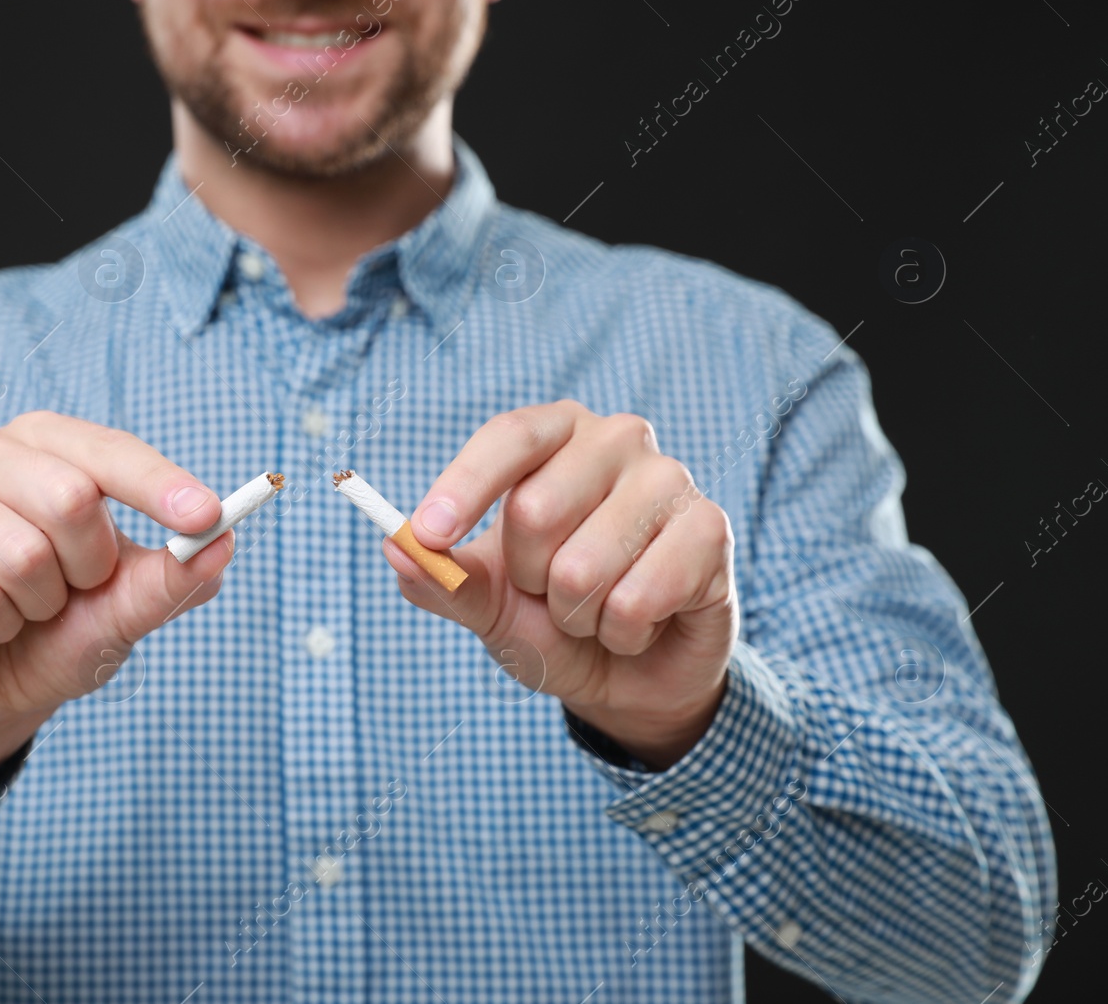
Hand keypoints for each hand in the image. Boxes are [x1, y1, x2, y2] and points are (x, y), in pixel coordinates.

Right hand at [0, 412, 231, 805]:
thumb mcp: (124, 611)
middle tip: (72, 591)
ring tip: (20, 612)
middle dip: (89, 567)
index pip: (108, 451)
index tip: (207, 516)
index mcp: (44, 445)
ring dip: (39, 607)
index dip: (159, 485)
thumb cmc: (54, 633)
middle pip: (69, 496)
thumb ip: (171, 577)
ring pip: (22, 555)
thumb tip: (223, 543)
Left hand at [381, 401, 737, 768]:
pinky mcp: (711, 529)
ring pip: (584, 567)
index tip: (428, 535)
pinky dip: (623, 633)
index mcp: (555, 435)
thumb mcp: (488, 607)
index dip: (464, 486)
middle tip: (551, 592)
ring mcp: (670, 480)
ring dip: (577, 617)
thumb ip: (444, 580)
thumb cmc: (552, 620)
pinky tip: (642, 623)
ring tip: (596, 611)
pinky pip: (638, 599)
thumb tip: (396, 549)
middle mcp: (616, 440)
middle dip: (529, 579)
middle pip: (535, 509)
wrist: (632, 673)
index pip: (508, 437)